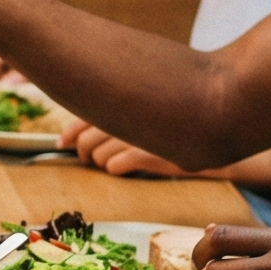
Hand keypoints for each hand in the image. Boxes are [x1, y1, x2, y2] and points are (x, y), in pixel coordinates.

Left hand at [62, 122, 201, 178]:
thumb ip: (117, 111)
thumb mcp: (142, 111)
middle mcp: (125, 114)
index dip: (69, 132)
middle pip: (85, 141)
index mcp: (121, 101)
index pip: (82, 116)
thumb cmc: (171, 123)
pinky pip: (114, 167)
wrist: (208, 132)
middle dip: (84, 153)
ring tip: (115, 161)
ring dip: (102, 163)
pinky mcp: (146, 153)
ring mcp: (136, 134)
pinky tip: (129, 166)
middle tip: (89, 159)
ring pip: (98, 157)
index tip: (62, 143)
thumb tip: (82, 132)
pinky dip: (117, 169)